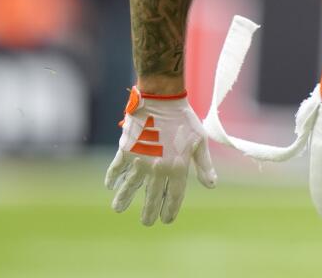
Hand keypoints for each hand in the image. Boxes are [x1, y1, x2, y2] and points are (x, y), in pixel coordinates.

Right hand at [105, 86, 216, 225]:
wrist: (161, 99)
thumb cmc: (184, 119)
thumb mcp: (199, 141)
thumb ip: (204, 166)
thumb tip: (212, 186)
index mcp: (178, 167)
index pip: (174, 196)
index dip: (170, 210)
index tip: (166, 220)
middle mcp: (158, 168)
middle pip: (152, 197)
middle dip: (149, 212)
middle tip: (146, 222)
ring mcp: (140, 161)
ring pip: (129, 187)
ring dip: (123, 200)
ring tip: (118, 208)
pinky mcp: (126, 151)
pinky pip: (116, 169)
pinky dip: (112, 178)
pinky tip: (110, 186)